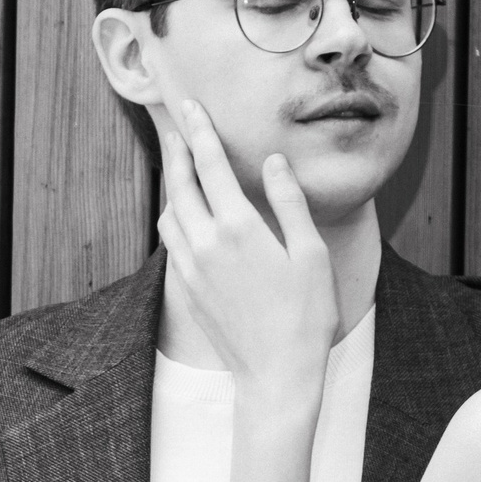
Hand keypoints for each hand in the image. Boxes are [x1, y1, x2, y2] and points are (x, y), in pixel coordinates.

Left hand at [155, 99, 337, 394]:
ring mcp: (192, 269)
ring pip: (170, 214)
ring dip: (171, 185)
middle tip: (175, 125)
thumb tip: (273, 162)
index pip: (211, 165)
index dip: (200, 131)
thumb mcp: (310, 254)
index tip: (190, 106)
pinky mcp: (189, 290)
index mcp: (239, 227)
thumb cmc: (305, 316)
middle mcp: (206, 244)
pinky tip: (181, 216)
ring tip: (177, 167)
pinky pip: (171, 243)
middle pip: (181, 184)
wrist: (276, 375)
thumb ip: (289, 202)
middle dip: (177, 150)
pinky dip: (173, 218)